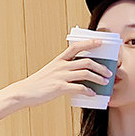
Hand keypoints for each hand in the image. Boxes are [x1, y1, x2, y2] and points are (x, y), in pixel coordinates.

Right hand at [0, 40, 114, 120]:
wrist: (25, 92)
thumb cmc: (41, 84)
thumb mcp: (52, 72)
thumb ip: (65, 70)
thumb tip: (81, 74)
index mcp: (60, 60)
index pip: (76, 47)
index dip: (90, 43)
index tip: (101, 41)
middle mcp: (61, 66)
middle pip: (86, 61)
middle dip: (100, 66)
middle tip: (109, 73)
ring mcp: (60, 76)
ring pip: (85, 74)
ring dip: (98, 78)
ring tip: (105, 83)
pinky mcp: (59, 88)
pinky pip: (78, 88)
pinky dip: (88, 91)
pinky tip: (93, 94)